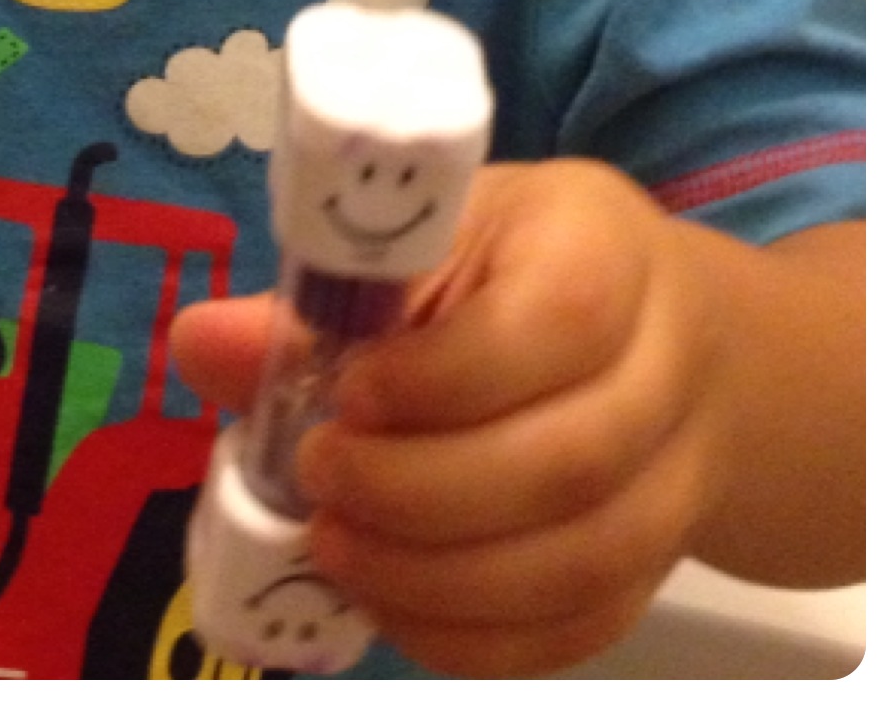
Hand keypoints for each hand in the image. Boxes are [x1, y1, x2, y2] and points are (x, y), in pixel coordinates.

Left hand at [173, 159, 733, 676]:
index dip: (442, 377)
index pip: (556, 319)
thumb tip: (200, 343)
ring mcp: (676, 474)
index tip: (346, 398)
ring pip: (581, 561)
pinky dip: (476, 637)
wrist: (658, 332)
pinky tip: (393, 604)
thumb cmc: (510, 264)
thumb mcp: (426, 239)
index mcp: (600, 246)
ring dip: (437, 579)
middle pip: (567, 461)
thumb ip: (322, 294)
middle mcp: (664, 362)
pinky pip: (580, 627)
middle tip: (320, 480)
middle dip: (419, 493)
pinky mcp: (658, 565)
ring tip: (335, 550)